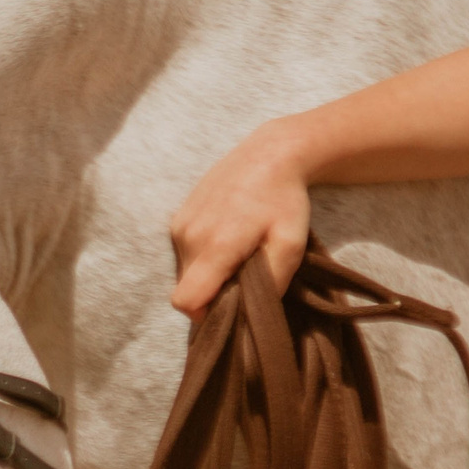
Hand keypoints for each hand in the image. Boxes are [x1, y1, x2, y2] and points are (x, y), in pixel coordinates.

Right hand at [168, 123, 313, 315]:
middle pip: (186, 290)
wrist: (268, 154)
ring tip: (237, 254)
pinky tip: (227, 238)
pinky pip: (183, 254)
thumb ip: (272, 283)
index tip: (231, 306)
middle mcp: (189, 236)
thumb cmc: (284, 201)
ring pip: (184, 273)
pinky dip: (202, 257)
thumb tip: (252, 312)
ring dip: (207, 274)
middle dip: (211, 294)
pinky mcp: (177, 217)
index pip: (186, 301)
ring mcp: (179, 225)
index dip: (206, 314)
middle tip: (244, 277)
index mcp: (216, 246)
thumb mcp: (291, 245)